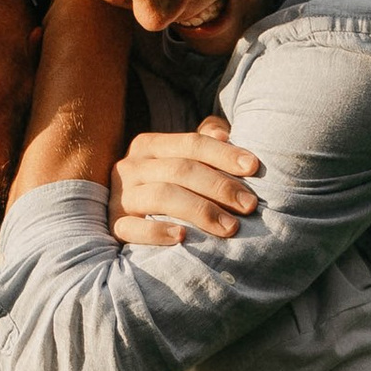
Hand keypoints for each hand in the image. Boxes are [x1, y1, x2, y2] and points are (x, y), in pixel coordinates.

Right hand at [110, 112, 262, 249]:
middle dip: (220, 186)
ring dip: (200, 210)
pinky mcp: (116, 226)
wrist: (129, 215)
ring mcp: (122, 197)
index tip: (254, 167)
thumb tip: (222, 133)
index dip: (223, 154)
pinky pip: (132, 229)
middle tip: (249, 204)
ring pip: (162, 196)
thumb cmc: (169, 184)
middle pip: (180, 170)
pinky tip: (182, 237)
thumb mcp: (183, 159)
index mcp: (149, 145)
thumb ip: (203, 142)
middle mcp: (131, 167)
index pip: (191, 143)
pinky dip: (157, 232)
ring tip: (230, 227)